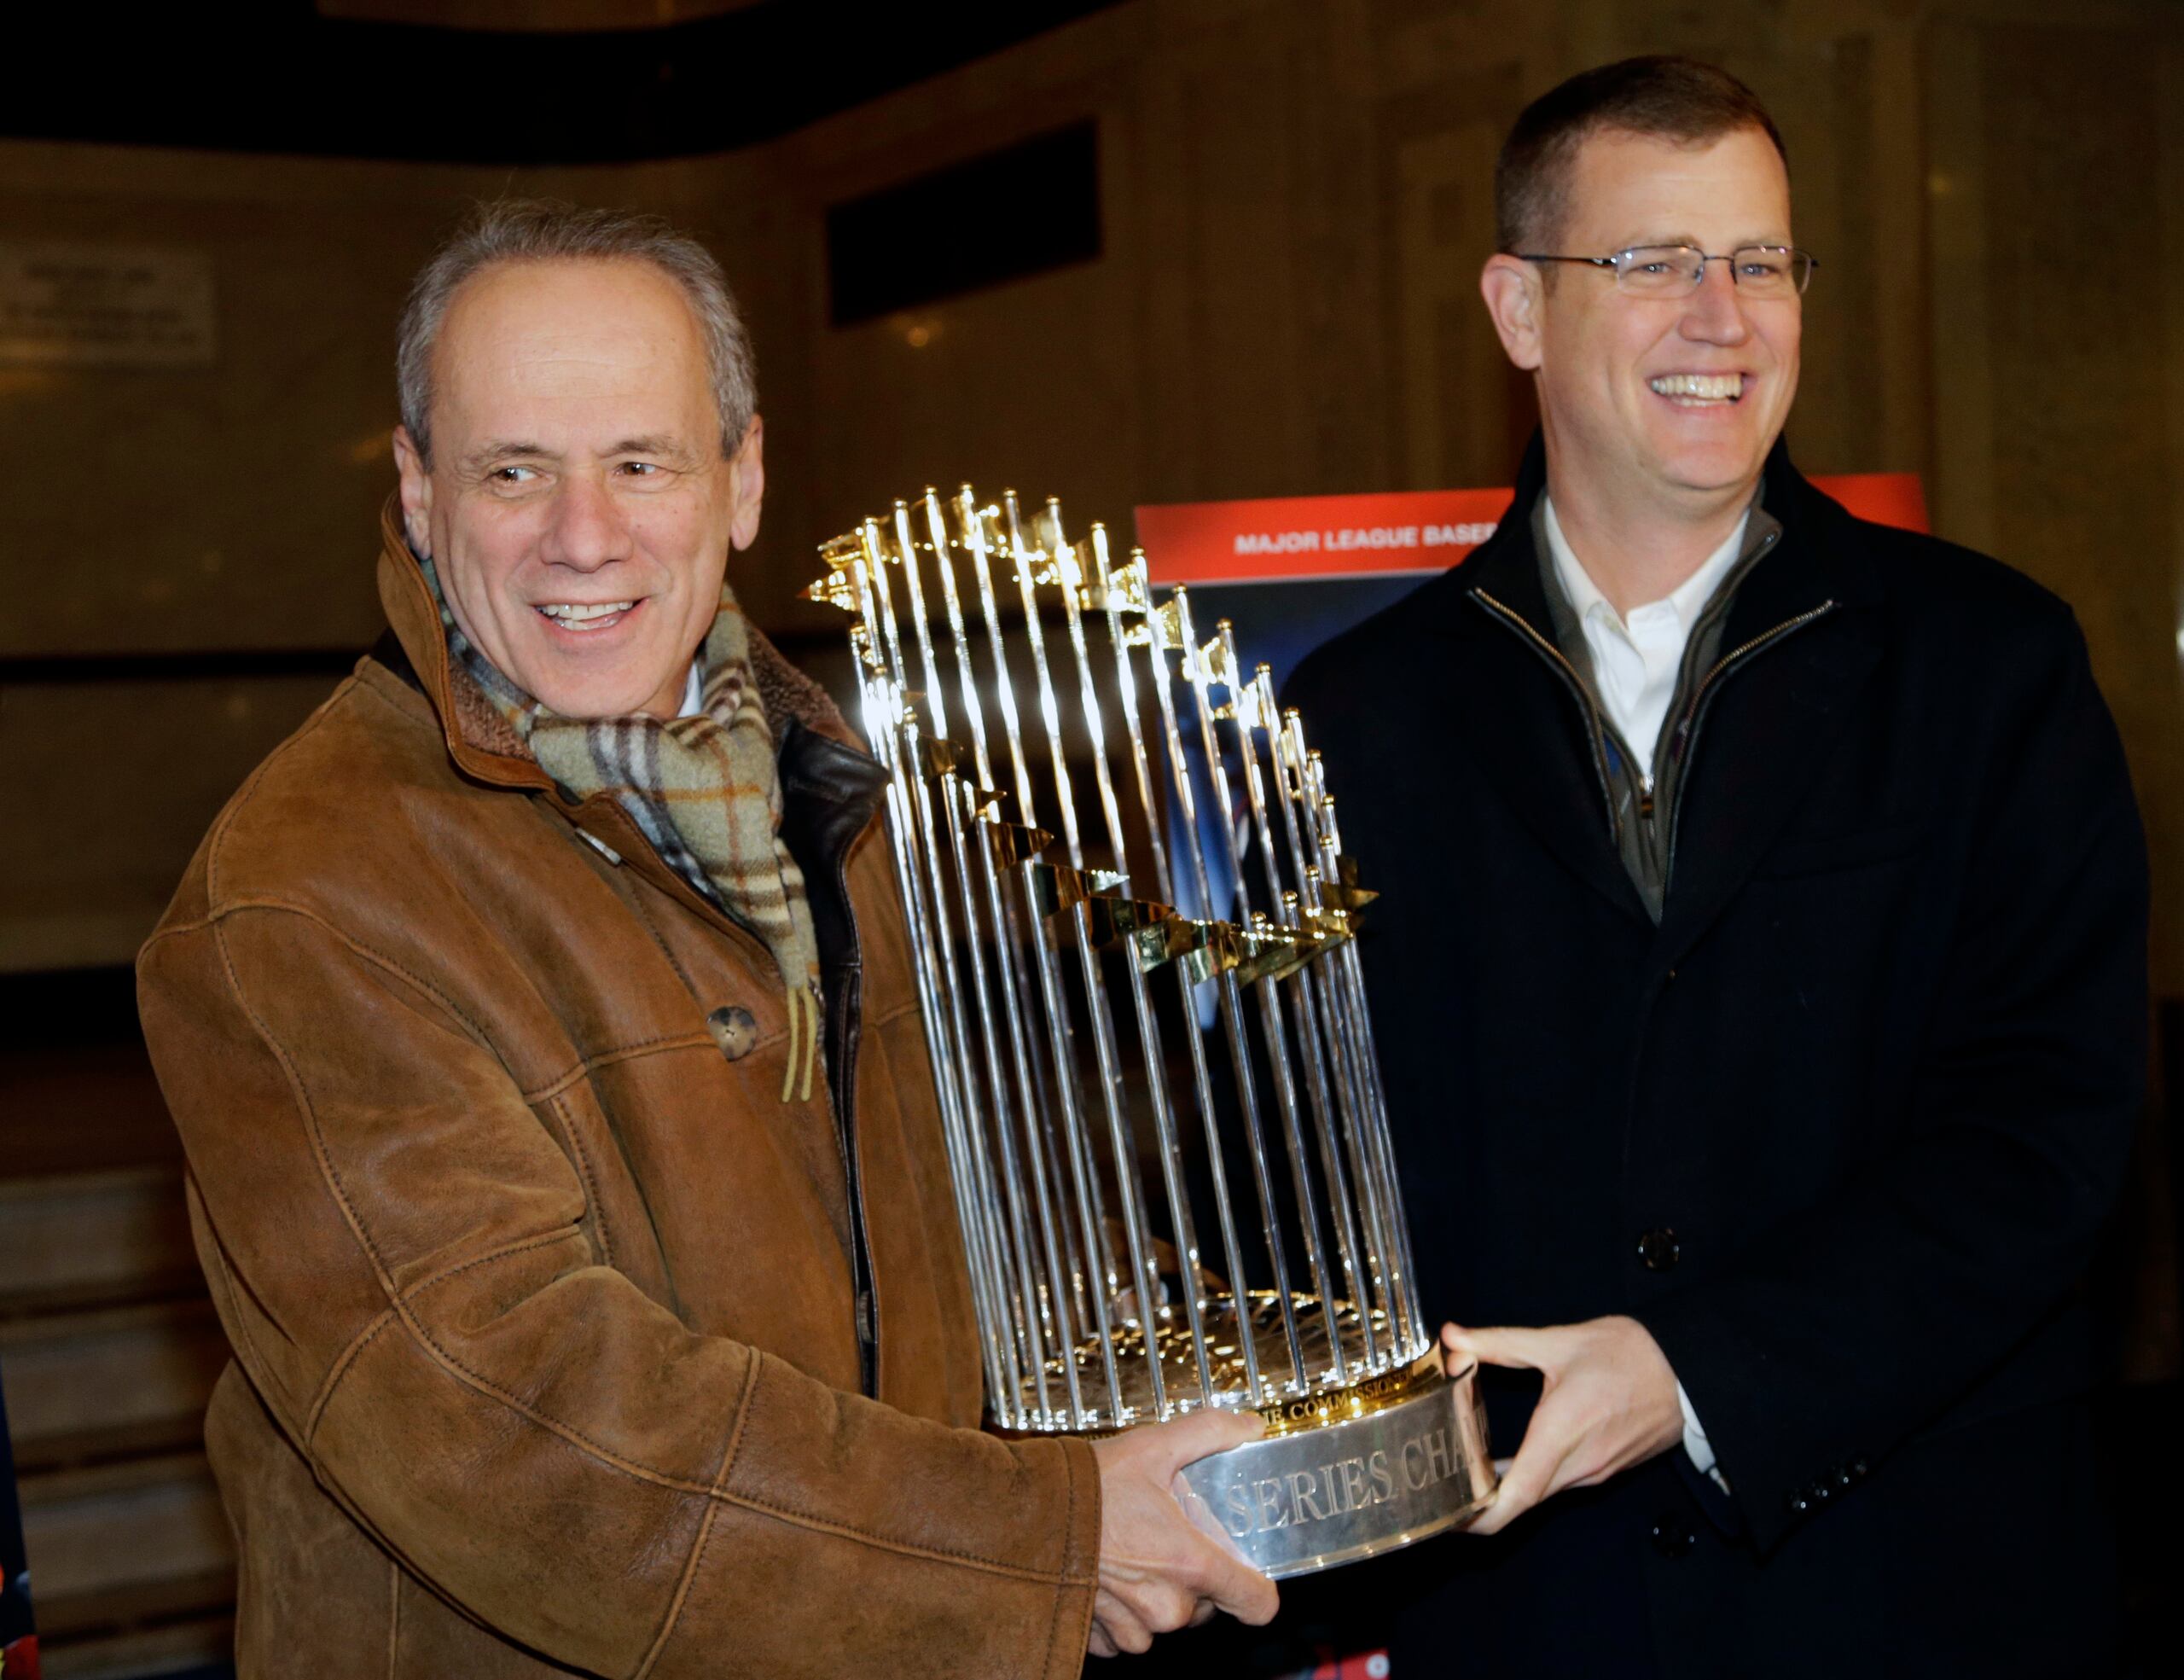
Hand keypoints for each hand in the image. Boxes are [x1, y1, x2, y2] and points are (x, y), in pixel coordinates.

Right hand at [1087, 1409, 1278, 1656]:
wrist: (1021, 1515)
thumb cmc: (1087, 1485)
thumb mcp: (1153, 1446)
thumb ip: (1209, 1433)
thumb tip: (1250, 1425)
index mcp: (1191, 1564)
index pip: (1256, 1603)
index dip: (1257, 1586)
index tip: (1244, 1570)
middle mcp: (1167, 1606)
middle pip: (1207, 1606)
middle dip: (1193, 1576)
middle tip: (1166, 1537)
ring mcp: (1132, 1627)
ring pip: (1165, 1621)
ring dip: (1155, 1595)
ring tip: (1130, 1553)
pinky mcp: (1100, 1639)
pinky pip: (1126, 1635)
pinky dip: (1121, 1611)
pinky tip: (1106, 1575)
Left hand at [1444, 1315, 1683, 1535]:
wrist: (1687, 1371)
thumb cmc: (1628, 1355)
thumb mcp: (1557, 1342)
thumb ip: (1499, 1343)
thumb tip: (1452, 1337)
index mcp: (1561, 1434)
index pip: (1518, 1496)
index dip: (1482, 1516)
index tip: (1452, 1518)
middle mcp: (1579, 1464)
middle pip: (1524, 1500)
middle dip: (1484, 1503)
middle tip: (1445, 1487)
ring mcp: (1595, 1471)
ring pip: (1543, 1490)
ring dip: (1509, 1489)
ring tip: (1469, 1470)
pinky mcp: (1607, 1469)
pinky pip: (1562, 1481)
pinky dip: (1535, 1477)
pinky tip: (1513, 1459)